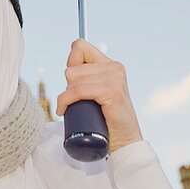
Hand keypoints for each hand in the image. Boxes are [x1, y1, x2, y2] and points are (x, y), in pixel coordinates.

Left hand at [56, 39, 143, 153]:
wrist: (124, 142)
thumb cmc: (106, 120)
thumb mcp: (98, 92)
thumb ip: (89, 77)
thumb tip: (68, 67)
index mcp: (111, 65)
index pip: (79, 46)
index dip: (71, 63)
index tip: (73, 82)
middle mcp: (114, 68)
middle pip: (72, 68)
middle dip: (68, 86)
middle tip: (78, 101)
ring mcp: (114, 79)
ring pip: (72, 79)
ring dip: (66, 96)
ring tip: (75, 107)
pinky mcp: (112, 92)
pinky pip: (78, 91)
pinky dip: (66, 101)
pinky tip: (65, 110)